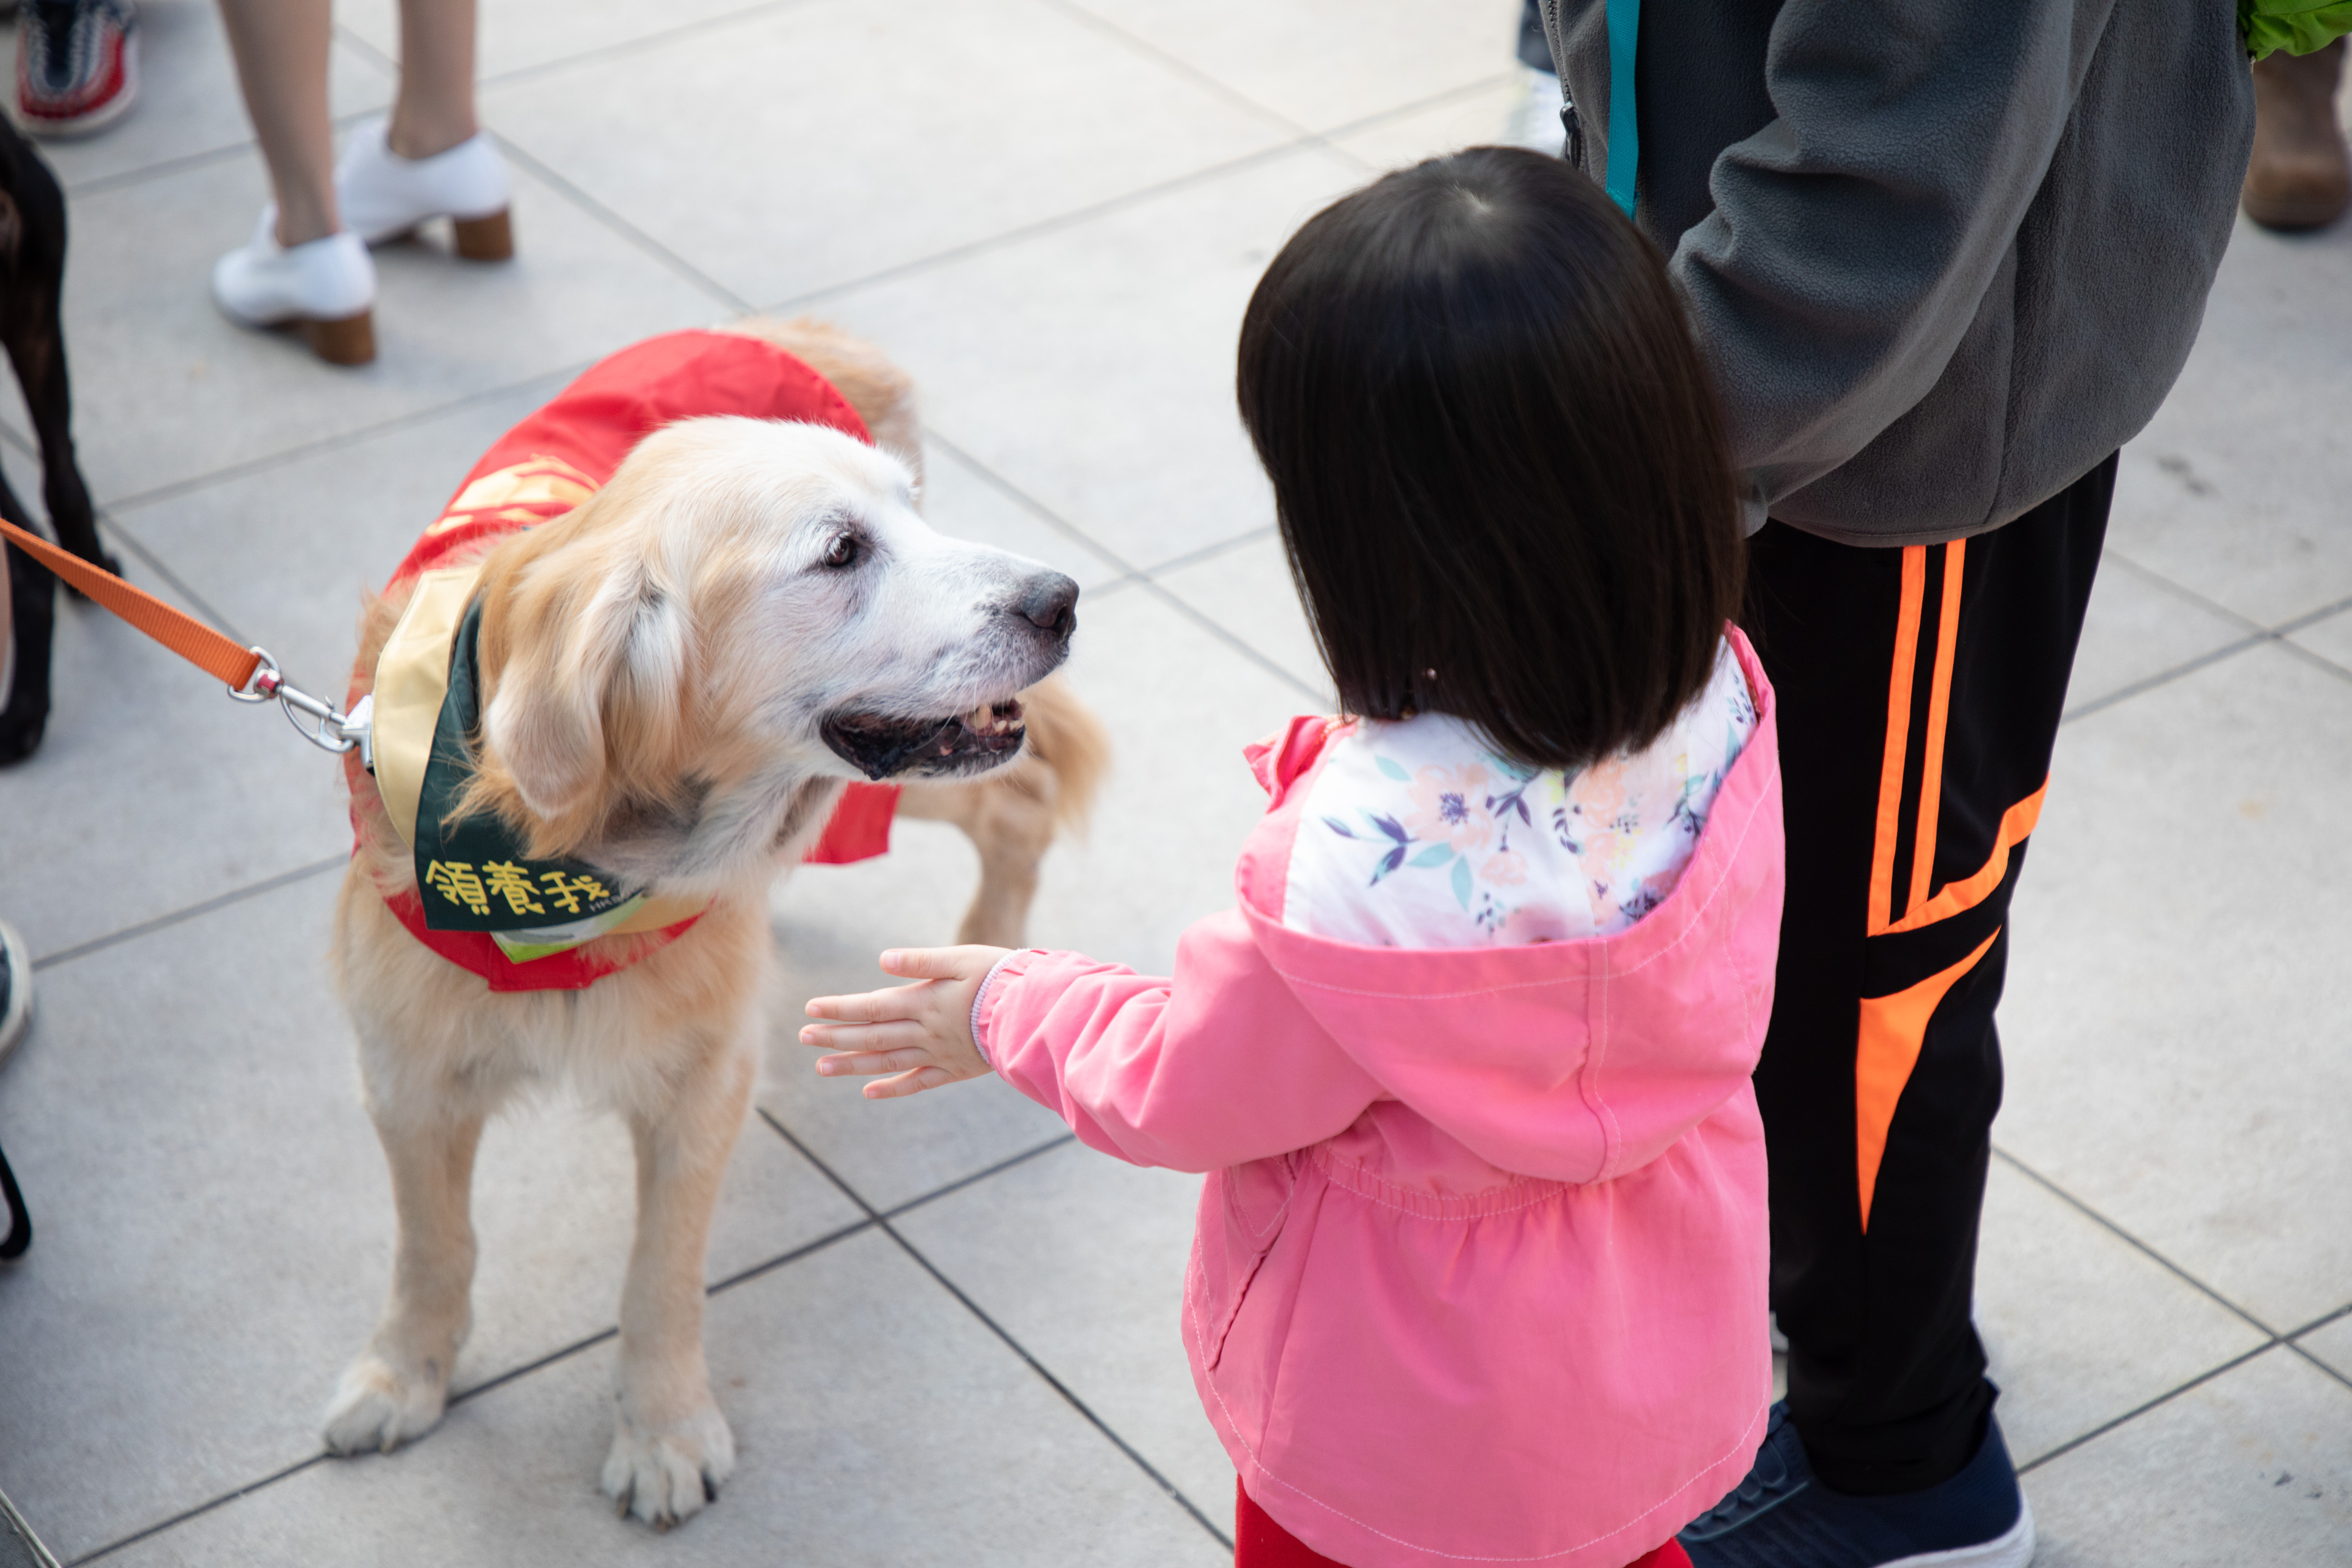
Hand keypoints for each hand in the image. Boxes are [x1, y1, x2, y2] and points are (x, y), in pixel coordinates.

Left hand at [800, 946, 1009, 1098]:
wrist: (1035, 1014)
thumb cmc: (1001, 978)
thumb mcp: (962, 959)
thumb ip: (921, 961)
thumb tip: (881, 961)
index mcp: (925, 1002)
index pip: (872, 1007)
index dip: (840, 1009)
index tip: (810, 1010)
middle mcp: (926, 1032)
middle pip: (872, 1036)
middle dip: (836, 1037)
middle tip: (805, 1037)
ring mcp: (939, 1054)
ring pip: (888, 1062)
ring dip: (852, 1065)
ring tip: (821, 1067)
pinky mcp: (956, 1069)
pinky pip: (918, 1083)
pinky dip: (893, 1088)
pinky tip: (869, 1092)